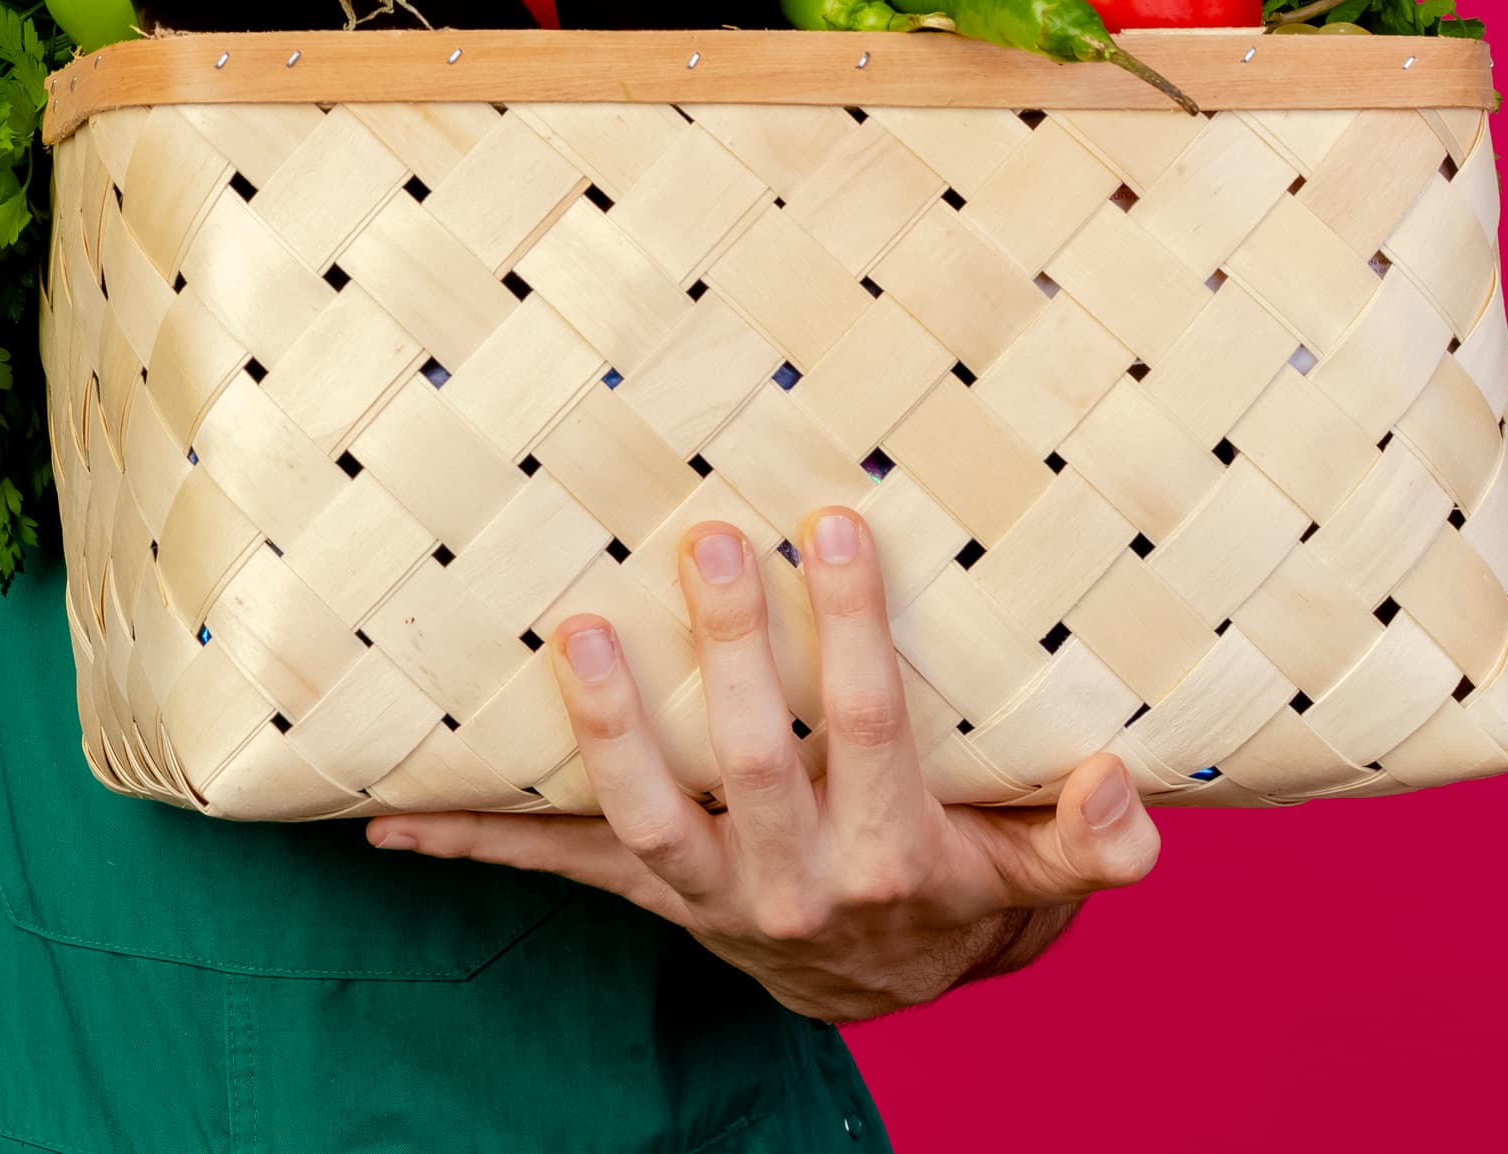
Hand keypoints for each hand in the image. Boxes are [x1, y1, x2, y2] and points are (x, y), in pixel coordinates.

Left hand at [367, 508, 1161, 1022]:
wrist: (893, 982)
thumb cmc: (969, 884)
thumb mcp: (1044, 870)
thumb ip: (1093, 836)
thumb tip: (1124, 789)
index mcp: (892, 852)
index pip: (868, 723)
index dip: (851, 626)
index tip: (834, 524)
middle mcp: (793, 880)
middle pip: (755, 757)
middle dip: (729, 649)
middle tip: (705, 540)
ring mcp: (709, 894)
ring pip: (647, 815)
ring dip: (606, 725)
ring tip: (576, 629)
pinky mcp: (647, 895)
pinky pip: (555, 869)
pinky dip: (470, 840)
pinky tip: (383, 814)